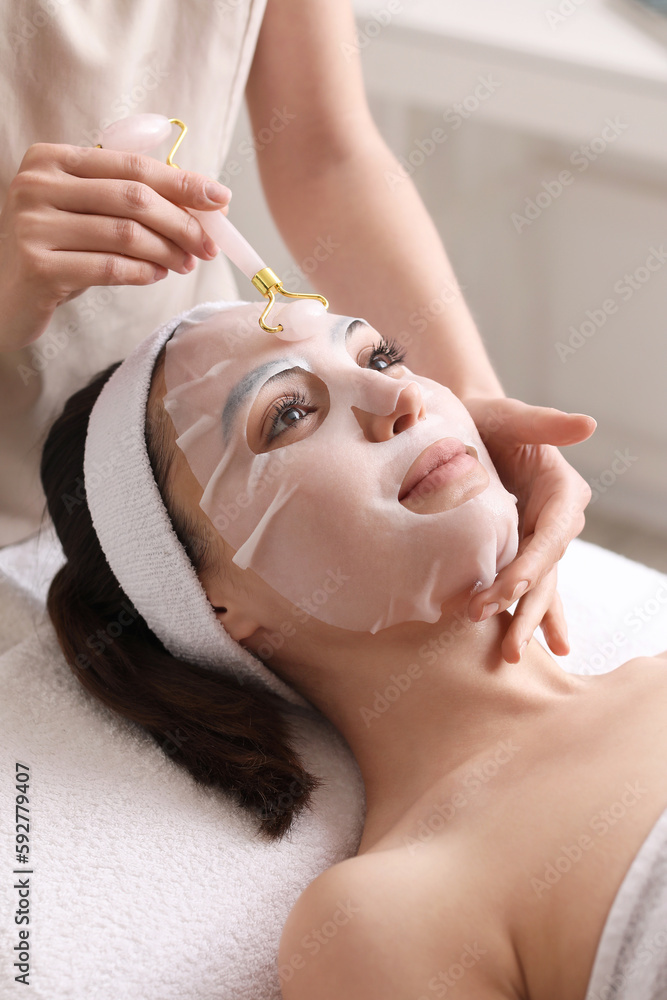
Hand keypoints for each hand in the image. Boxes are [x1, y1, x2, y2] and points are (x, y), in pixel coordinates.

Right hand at [0, 142, 231, 351]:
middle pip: (132, 197)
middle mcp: (37, 185)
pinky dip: (142, 271)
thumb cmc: (57, 251)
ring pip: (124, 233)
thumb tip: (209, 203)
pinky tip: (157, 274)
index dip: (182, 182)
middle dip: (181, 222)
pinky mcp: (39, 266)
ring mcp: (33, 224)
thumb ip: (131, 200)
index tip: (221, 200)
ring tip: (185, 263)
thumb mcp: (87, 214)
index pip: (131, 166)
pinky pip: (108, 267)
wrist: (5, 294)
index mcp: (52, 159)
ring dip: (167, 251)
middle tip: (209, 245)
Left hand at [462, 396, 595, 662]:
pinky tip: (543, 646)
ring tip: (513, 657)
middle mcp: (557, 521)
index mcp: (562, 492)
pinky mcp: (520, 550)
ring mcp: (539, 540)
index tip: (502, 593)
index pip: (551, 538)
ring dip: (526, 621)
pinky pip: (528, 587)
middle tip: (505, 646)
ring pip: (537, 588)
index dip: (529, 568)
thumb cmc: (485, 417)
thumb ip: (541, 424)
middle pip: (545, 572)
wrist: (464, 425)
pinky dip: (531, 614)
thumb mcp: (508, 415)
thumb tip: (587, 424)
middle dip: (525, 609)